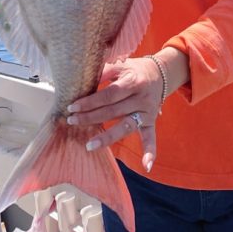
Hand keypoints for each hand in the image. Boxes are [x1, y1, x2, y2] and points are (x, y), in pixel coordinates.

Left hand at [67, 57, 165, 172]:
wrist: (160, 74)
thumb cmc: (134, 70)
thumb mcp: (121, 65)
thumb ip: (105, 72)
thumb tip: (83, 79)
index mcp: (133, 82)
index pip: (108, 94)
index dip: (90, 102)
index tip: (73, 106)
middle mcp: (141, 98)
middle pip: (113, 111)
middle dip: (90, 117)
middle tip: (71, 121)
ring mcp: (146, 112)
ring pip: (125, 127)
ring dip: (107, 137)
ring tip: (89, 146)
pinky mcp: (151, 122)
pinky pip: (151, 138)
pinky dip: (150, 152)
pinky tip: (146, 166)